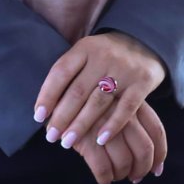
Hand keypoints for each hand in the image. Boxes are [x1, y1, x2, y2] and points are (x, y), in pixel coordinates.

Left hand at [35, 30, 165, 155]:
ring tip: (67, 142)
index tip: (38, 117)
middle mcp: (104, 56)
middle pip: (78, 90)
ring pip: (99, 101)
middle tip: (51, 137)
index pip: (61, 72)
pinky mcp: (142, 82)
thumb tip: (45, 110)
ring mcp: (125, 69)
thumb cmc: (106, 56)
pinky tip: (100, 140)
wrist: (145, 41)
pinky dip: (113, 125)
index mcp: (85, 48)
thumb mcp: (86, 54)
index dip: (47, 95)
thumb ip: (69, 75)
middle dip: (61, 117)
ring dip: (81, 124)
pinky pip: (126, 108)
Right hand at [72, 100, 170, 183]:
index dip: (159, 155)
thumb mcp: (115, 101)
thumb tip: (152, 159)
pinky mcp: (85, 138)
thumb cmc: (90, 102)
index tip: (156, 170)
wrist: (57, 94)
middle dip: (142, 169)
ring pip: (124, 161)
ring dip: (123, 175)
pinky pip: (103, 168)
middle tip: (135, 178)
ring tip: (117, 177)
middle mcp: (123, 112)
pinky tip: (103, 179)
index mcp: (133, 103)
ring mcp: (104, 125)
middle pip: (144, 149)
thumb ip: (133, 120)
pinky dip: (105, 178)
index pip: (157, 131)